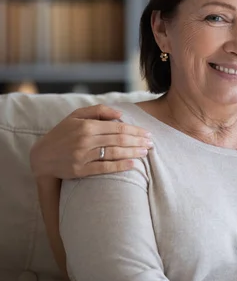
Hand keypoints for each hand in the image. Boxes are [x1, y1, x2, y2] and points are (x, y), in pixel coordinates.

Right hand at [30, 104, 152, 178]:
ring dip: (133, 153)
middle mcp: (85, 140)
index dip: (135, 131)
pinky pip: (104, 168)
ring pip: (114, 153)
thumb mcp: (76, 115)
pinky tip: (133, 164)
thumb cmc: (62, 133)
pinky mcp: (80, 170)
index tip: (148, 133)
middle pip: (119, 140)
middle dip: (138, 141)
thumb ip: (99, 110)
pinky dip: (120, 166)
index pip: (117, 127)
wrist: (41, 156)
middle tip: (151, 143)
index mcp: (86, 125)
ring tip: (146, 152)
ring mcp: (82, 156)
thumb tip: (120, 113)